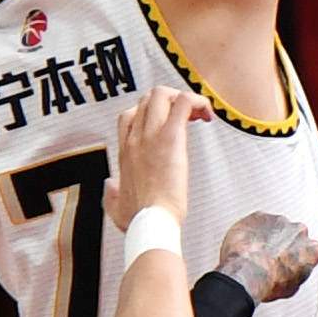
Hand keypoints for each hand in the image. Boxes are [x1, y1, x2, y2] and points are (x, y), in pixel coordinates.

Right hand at [104, 90, 209, 232]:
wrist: (151, 222)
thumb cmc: (139, 219)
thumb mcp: (115, 207)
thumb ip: (110, 195)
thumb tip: (109, 185)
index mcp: (126, 151)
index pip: (130, 115)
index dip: (149, 112)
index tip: (167, 125)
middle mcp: (135, 139)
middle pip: (147, 98)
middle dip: (169, 101)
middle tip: (187, 118)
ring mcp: (151, 136)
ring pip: (162, 94)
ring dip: (182, 98)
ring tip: (198, 115)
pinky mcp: (170, 138)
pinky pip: (184, 102)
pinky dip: (198, 101)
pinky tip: (207, 115)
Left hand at [217, 213, 317, 305]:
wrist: (247, 272)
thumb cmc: (268, 281)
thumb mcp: (291, 288)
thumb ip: (296, 274)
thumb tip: (290, 274)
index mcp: (311, 249)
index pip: (308, 251)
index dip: (296, 257)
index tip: (288, 263)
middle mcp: (299, 231)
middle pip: (293, 235)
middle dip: (283, 244)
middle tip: (270, 258)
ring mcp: (279, 221)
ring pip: (275, 227)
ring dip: (267, 237)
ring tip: (255, 253)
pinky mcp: (259, 216)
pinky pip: (257, 222)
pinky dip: (251, 231)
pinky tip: (245, 245)